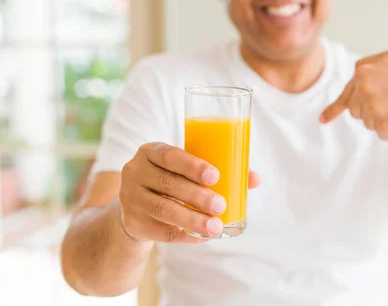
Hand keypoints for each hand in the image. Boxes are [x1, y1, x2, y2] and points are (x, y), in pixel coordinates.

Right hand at [118, 142, 259, 242]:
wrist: (137, 206)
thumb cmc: (172, 180)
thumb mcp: (186, 170)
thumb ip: (217, 171)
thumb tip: (255, 178)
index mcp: (151, 151)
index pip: (169, 155)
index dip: (192, 165)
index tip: (215, 176)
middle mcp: (135, 171)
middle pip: (168, 184)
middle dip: (197, 196)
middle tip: (220, 205)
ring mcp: (130, 198)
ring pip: (163, 209)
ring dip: (192, 219)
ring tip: (215, 226)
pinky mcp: (132, 222)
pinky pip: (161, 231)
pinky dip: (185, 235)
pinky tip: (203, 237)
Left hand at [320, 50, 387, 139]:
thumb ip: (360, 76)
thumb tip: (323, 116)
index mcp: (362, 69)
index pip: (347, 95)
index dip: (343, 106)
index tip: (326, 118)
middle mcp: (364, 86)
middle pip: (355, 111)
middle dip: (371, 110)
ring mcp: (374, 107)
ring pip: (367, 123)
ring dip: (383, 120)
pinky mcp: (384, 127)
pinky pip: (381, 134)